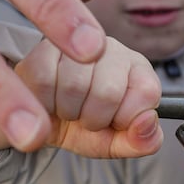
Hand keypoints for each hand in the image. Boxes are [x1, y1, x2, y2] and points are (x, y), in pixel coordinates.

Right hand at [0, 38, 163, 157]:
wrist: (36, 124)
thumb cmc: (81, 127)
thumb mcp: (114, 142)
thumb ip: (141, 140)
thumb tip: (148, 123)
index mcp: (136, 68)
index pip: (147, 91)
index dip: (127, 118)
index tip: (114, 122)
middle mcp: (110, 47)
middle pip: (110, 90)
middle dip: (94, 119)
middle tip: (85, 118)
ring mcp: (76, 41)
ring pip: (75, 84)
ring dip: (68, 112)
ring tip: (66, 110)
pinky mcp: (41, 47)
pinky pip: (44, 80)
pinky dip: (44, 104)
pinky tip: (47, 103)